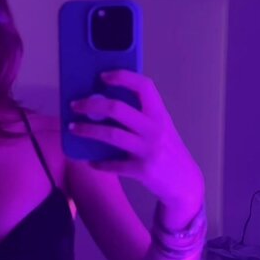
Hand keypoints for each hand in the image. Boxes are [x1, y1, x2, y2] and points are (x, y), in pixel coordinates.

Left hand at [69, 70, 203, 208]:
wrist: (185, 183)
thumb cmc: (168, 151)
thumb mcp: (161, 129)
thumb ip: (141, 117)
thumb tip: (105, 106)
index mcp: (160, 114)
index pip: (144, 86)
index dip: (123, 77)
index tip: (102, 76)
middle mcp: (155, 129)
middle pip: (118, 109)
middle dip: (92, 105)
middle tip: (76, 105)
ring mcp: (149, 149)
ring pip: (111, 135)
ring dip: (87, 130)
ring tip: (73, 128)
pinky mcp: (143, 170)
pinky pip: (113, 164)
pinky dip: (99, 163)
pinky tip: (90, 161)